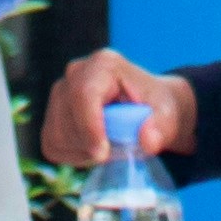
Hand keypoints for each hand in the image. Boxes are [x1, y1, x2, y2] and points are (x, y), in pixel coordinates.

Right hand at [43, 47, 193, 168]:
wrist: (146, 109)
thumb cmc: (156, 108)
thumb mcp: (168, 117)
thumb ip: (161, 129)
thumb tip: (148, 140)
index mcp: (104, 65)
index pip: (84, 94)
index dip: (89, 126)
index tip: (102, 154)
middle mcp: (76, 72)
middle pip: (67, 116)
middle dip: (89, 144)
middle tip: (115, 152)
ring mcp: (61, 92)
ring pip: (56, 133)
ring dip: (82, 151)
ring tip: (107, 148)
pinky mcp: (53, 113)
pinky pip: (51, 143)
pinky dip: (72, 156)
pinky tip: (92, 149)